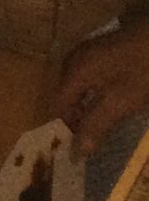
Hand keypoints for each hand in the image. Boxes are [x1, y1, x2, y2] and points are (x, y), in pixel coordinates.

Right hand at [57, 18, 148, 154]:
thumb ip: (96, 125)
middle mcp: (75, 60)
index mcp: (74, 72)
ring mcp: (90, 52)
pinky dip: (95, 92)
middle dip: (75, 117)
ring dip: (85, 105)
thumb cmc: (140, 72)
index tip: (73, 149)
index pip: (59, 106)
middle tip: (88, 138)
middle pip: (67, 94)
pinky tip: (108, 99)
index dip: (65, 128)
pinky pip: (90, 76)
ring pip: (79, 85)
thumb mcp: (120, 103)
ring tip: (98, 123)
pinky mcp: (105, 50)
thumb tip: (77, 150)